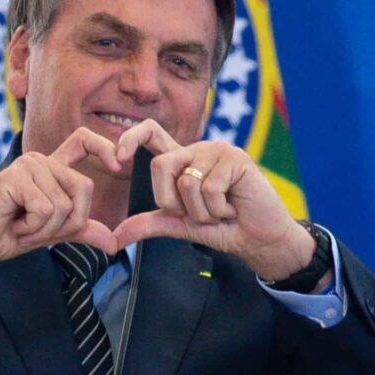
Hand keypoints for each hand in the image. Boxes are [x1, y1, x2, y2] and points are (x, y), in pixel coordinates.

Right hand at [0, 128, 120, 290]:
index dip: (105, 148)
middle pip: (83, 187)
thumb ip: (81, 230)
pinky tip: (12, 222)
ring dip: (44, 228)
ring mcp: (28, 165)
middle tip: (36, 227)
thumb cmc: (7, 233)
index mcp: (52, 168)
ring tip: (20, 224)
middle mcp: (41, 161)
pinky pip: (46, 209)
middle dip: (67, 222)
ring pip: (64, 204)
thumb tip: (114, 243)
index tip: (119, 165)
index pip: (83, 142)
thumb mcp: (52, 232)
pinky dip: (32, 227)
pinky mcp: (15, 176)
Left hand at [113, 120, 314, 280]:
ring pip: (187, 183)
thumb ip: (149, 224)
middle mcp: (197, 151)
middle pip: (161, 166)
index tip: (116, 159)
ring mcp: (218, 151)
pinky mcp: (236, 159)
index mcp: (181, 161)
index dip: (129, 138)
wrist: (259, 241)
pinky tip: (233, 207)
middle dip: (173, 203)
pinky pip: (209, 188)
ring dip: (201, 212)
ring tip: (220, 210)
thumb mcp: (180, 226)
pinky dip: (218, 209)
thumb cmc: (222, 228)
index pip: (150, 133)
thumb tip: (116, 236)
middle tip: (198, 213)